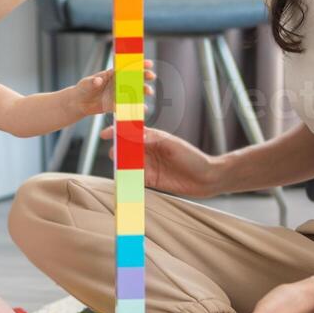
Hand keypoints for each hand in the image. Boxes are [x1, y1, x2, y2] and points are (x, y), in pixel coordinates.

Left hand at [74, 63, 154, 117]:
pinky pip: (127, 106)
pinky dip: (135, 107)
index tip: (148, 63)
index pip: (126, 67)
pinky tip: (143, 109)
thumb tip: (98, 81)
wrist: (79, 103)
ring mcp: (117, 94)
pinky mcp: (115, 105)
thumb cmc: (83, 89)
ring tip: (149, 91)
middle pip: (133, 78)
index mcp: (111, 74)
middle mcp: (117, 83)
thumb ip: (93, 82)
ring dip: (142, 91)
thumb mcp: (86, 83)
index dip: (138, 64)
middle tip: (152, 76)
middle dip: (144, 76)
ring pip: (133, 91)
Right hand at [99, 125, 222, 197]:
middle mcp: (149, 151)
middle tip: (114, 154)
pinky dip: (127, 178)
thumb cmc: (192, 157)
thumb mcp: (172, 144)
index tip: (106, 134)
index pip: (131, 132)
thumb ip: (152, 139)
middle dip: (117, 150)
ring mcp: (149, 166)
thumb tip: (134, 134)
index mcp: (153, 138)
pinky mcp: (151, 180)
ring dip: (121, 165)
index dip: (118, 131)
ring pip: (128, 163)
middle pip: (126, 148)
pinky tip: (122, 179)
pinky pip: (134, 178)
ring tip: (117, 167)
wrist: (206, 178)